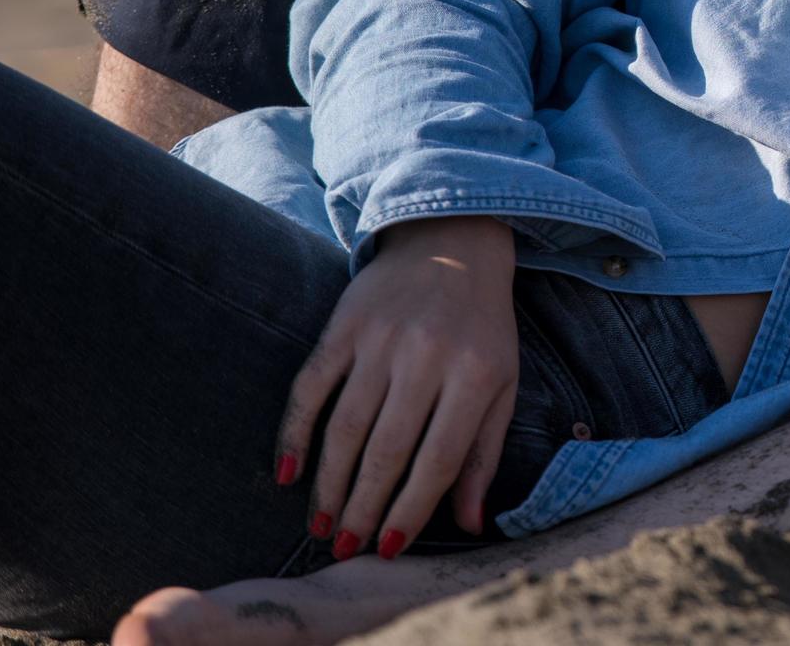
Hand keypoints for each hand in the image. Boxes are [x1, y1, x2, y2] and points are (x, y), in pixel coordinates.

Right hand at [280, 215, 518, 558]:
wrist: (453, 240)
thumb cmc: (482, 326)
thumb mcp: (502, 382)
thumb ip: (483, 452)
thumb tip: (469, 523)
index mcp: (475, 373)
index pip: (438, 458)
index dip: (411, 508)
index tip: (390, 548)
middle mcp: (426, 357)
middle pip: (387, 449)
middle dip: (363, 507)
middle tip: (345, 549)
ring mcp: (381, 340)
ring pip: (346, 427)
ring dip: (329, 484)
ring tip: (321, 526)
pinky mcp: (344, 326)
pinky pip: (310, 387)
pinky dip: (294, 432)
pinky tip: (287, 473)